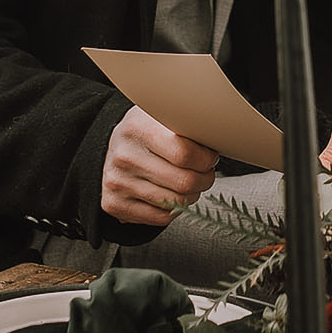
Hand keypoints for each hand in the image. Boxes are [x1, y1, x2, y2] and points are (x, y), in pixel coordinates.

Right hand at [100, 107, 218, 226]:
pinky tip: (174, 193)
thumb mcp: (163, 114)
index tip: (210, 156)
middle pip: (184, 182)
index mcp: (138, 128)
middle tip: (206, 171)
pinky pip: (161, 217)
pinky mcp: (116, 204)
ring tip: (191, 181)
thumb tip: (219, 137)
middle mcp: (125, 156)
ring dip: (192, 194)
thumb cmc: (147, 131)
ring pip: (176, 203)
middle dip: (205, 179)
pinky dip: (175, 208)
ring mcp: (118, 183)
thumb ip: (188, 123)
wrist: (112, 148)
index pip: (184, 153)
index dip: (206, 159)